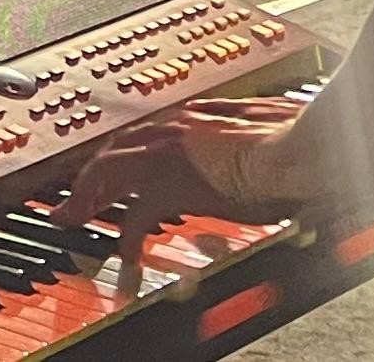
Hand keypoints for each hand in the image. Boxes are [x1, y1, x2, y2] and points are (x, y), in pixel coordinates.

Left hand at [65, 98, 299, 284]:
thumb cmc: (292, 143)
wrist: (298, 150)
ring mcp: (163, 155)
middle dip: (89, 178)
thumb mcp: (256, 131)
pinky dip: (126, 238)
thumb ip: (235, 137)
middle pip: (111, 151)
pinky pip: (134, 218)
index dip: (119, 154)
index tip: (110, 171)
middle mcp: (170, 129)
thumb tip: (241, 148)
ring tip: (75, 220)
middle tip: (75, 200)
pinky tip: (126, 254)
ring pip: (105, 173)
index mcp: (190, 118)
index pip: (139, 135)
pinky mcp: (168, 186)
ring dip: (86, 199)